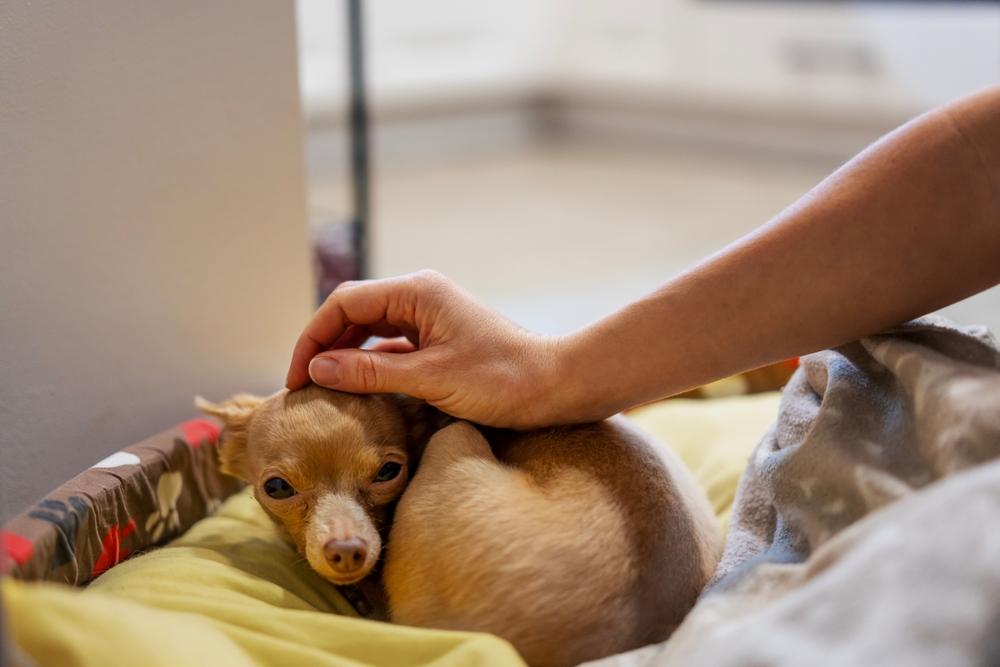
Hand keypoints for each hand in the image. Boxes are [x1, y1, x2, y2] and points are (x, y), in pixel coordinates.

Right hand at [286, 270, 564, 427]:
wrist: (558, 385)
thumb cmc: (504, 379)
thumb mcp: (431, 379)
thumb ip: (371, 372)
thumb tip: (318, 369)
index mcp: (417, 292)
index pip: (344, 303)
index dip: (312, 338)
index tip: (298, 378)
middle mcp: (420, 297)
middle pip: (353, 313)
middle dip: (323, 347)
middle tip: (302, 387)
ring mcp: (430, 318)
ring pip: (370, 331)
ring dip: (344, 356)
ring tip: (322, 389)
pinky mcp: (440, 341)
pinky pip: (392, 347)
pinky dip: (370, 366)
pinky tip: (358, 390)